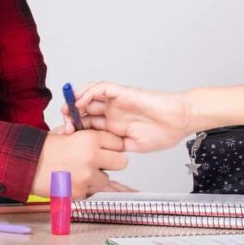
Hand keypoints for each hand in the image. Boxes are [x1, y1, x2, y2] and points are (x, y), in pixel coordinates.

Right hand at [32, 129, 127, 198]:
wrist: (25, 165)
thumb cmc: (43, 149)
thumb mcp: (67, 133)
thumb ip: (87, 135)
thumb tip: (102, 138)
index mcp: (90, 139)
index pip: (118, 143)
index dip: (112, 147)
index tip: (107, 149)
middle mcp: (92, 157)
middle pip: (121, 162)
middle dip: (112, 163)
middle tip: (99, 163)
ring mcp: (87, 177)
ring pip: (106, 179)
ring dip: (97, 177)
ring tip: (79, 172)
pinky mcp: (80, 192)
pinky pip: (91, 191)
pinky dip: (84, 188)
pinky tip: (71, 180)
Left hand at [65, 82, 193, 152]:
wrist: (180, 121)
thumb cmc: (164, 133)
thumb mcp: (133, 146)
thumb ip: (116, 147)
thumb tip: (98, 155)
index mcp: (114, 126)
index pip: (88, 125)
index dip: (76, 131)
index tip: (66, 139)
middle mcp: (113, 112)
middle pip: (84, 110)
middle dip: (71, 117)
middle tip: (64, 127)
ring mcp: (117, 102)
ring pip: (89, 96)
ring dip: (75, 102)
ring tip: (66, 111)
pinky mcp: (122, 92)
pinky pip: (101, 88)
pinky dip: (88, 92)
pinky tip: (80, 101)